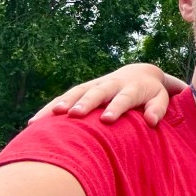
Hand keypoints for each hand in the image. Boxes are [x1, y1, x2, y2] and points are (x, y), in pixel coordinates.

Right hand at [28, 63, 185, 126]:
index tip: (107, 119)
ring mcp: (95, 85)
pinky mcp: (83, 89)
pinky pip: (65, 97)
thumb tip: (151, 120)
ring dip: (64, 103)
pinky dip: (51, 108)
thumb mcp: (160, 98)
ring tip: (50, 116)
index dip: (116, 107)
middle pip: (98, 92)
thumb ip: (158, 108)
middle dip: (86, 102)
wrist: (140, 73)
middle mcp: (111, 84)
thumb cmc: (151, 92)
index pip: (124, 97)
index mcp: (132, 88)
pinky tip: (35, 123)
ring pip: (78, 92)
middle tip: (74, 114)